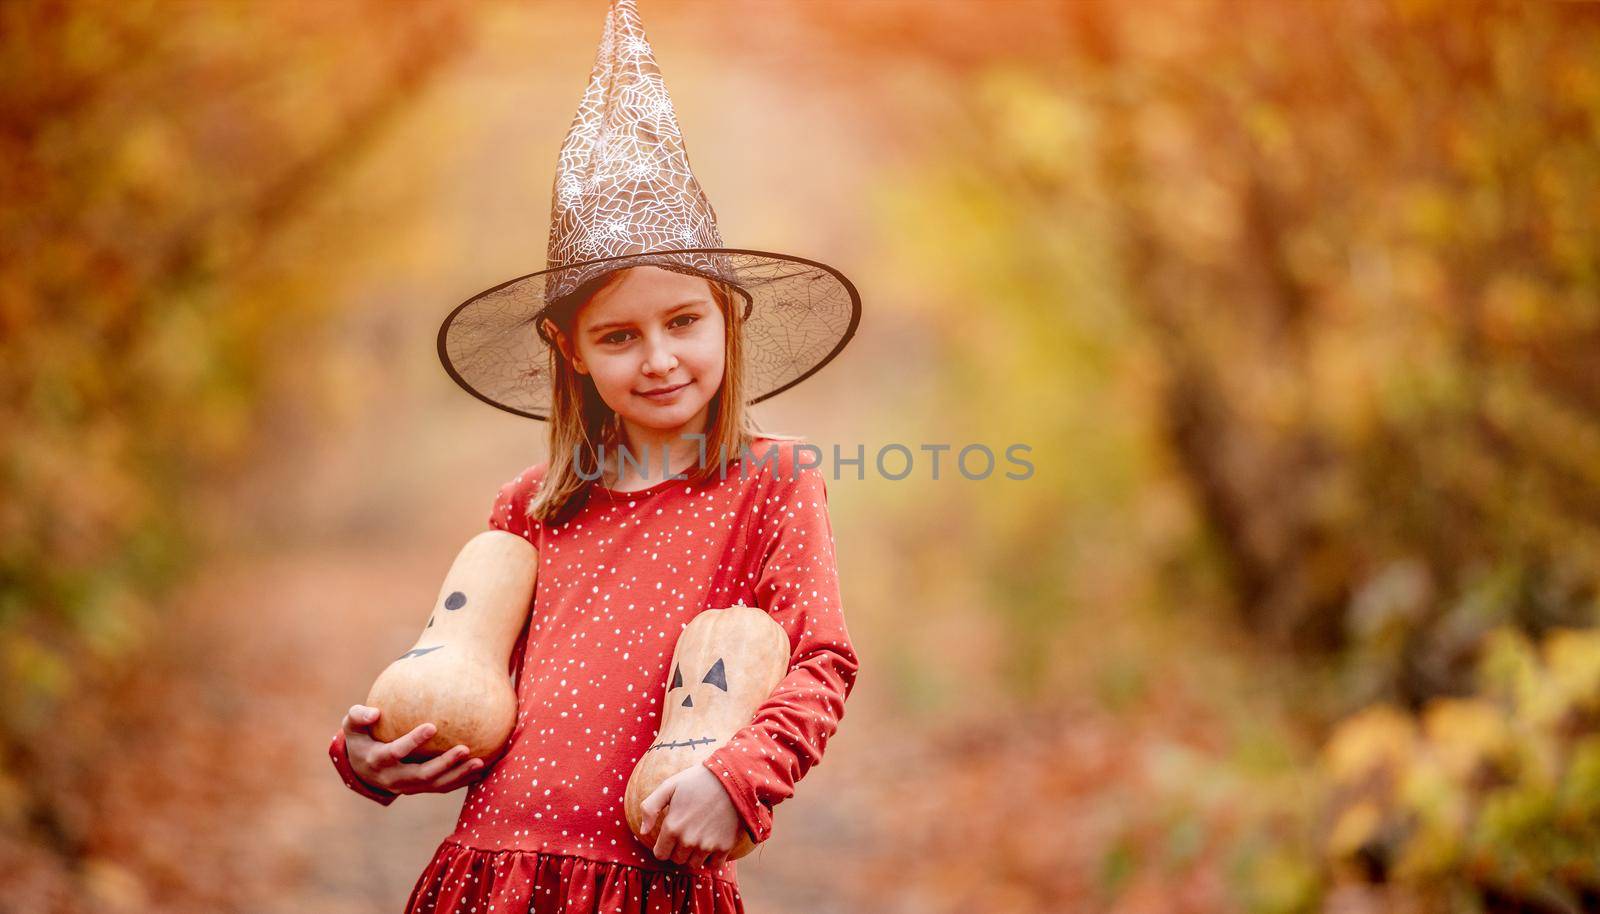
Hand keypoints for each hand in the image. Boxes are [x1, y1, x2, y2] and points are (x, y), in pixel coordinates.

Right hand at [342, 704, 490, 795]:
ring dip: (458, 775)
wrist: (362, 770)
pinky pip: (442, 787)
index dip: (413, 741)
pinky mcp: (419, 789)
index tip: (432, 726)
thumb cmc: (361, 739)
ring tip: (480, 762)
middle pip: (421, 775)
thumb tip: (375, 712)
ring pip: (435, 785)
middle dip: (444, 764)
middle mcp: (393, 778)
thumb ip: (359, 716)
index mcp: (377, 761)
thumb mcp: (352, 727)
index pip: (396, 752)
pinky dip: (461, 781)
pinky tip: (481, 769)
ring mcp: (407, 787)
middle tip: (464, 748)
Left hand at [639, 765, 740, 869]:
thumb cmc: (698, 780)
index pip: (660, 854)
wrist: (732, 778)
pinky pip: (713, 865)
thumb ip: (649, 808)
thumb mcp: (669, 786)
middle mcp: (688, 840)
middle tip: (687, 833)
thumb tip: (643, 831)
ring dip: (694, 855)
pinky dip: (712, 859)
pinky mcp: (724, 847)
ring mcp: (707, 845)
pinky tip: (712, 843)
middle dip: (679, 850)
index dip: (663, 846)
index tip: (671, 836)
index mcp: (672, 827)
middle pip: (677, 860)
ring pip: (694, 864)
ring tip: (700, 837)